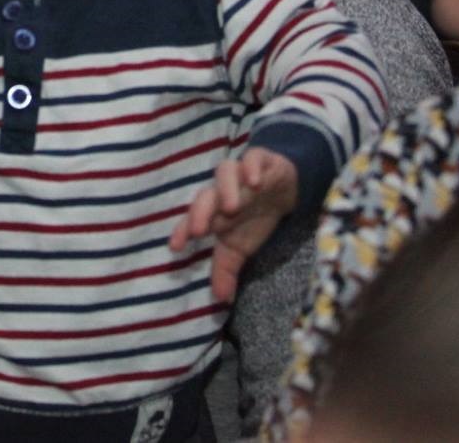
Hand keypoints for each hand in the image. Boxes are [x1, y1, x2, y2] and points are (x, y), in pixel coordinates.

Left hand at [169, 149, 299, 302]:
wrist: (283, 187)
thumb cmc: (253, 216)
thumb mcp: (240, 248)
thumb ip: (227, 271)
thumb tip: (221, 301)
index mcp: (213, 212)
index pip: (193, 219)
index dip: (182, 231)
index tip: (175, 248)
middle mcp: (222, 191)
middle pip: (206, 195)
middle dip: (201, 211)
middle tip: (200, 229)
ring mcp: (241, 173)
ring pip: (225, 172)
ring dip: (226, 188)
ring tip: (231, 207)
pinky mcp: (262, 160)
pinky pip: (254, 157)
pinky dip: (252, 166)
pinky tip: (254, 181)